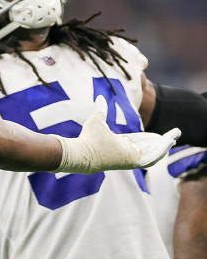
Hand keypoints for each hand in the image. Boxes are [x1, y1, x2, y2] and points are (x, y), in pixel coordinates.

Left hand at [54, 102, 180, 173]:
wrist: (82, 151)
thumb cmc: (87, 138)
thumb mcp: (97, 120)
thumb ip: (101, 110)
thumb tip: (100, 97)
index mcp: (119, 145)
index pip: (138, 142)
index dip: (150, 138)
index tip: (160, 134)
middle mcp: (126, 153)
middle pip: (148, 148)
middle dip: (162, 142)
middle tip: (175, 134)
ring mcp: (130, 159)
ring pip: (152, 153)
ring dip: (165, 145)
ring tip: (175, 136)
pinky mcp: (133, 162)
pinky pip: (152, 157)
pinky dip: (161, 149)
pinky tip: (169, 140)